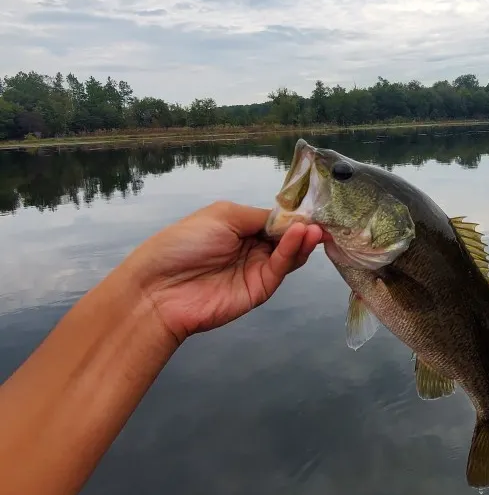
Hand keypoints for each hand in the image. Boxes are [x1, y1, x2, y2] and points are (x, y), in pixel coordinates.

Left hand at [123, 200, 323, 343]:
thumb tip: (292, 218)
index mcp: (241, 226)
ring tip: (315, 229)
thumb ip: (261, 216)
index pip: (276, 218)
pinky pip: (280, 268)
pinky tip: (299, 237)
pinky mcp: (260, 289)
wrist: (159, 289)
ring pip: (289, 253)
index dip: (293, 213)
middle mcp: (252, 246)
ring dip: (304, 239)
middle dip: (304, 226)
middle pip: (287, 236)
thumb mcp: (223, 215)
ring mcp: (257, 268)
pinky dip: (293, 251)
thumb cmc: (185, 242)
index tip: (315, 205)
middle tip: (323, 219)